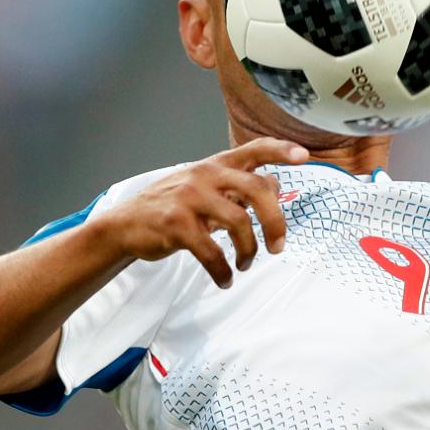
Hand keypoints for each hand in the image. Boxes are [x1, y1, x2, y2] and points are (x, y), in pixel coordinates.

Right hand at [98, 137, 308, 287]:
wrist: (125, 225)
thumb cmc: (173, 206)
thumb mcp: (206, 188)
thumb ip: (239, 185)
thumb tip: (277, 185)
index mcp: (216, 165)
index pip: (254, 149)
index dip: (280, 150)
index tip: (304, 156)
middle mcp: (205, 175)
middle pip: (258, 190)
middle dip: (276, 222)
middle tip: (278, 247)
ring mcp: (190, 198)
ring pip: (239, 223)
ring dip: (249, 251)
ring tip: (244, 265)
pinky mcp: (176, 224)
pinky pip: (212, 252)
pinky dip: (223, 271)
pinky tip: (225, 279)